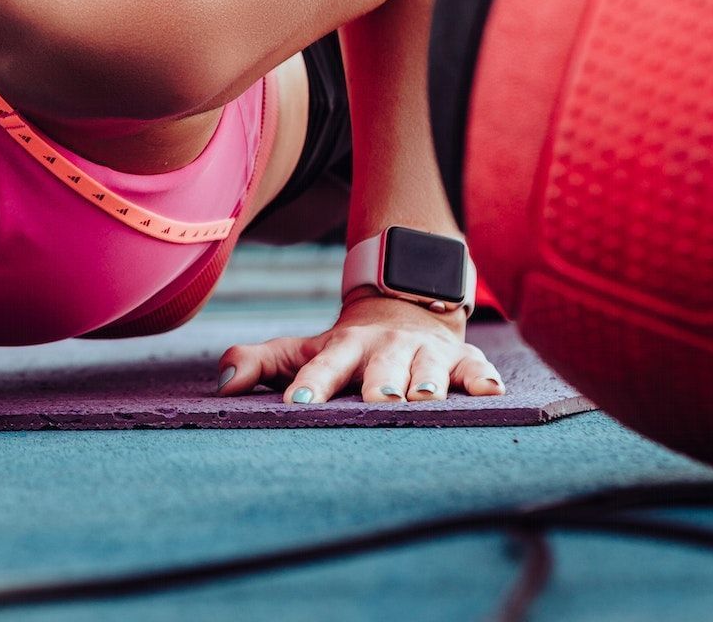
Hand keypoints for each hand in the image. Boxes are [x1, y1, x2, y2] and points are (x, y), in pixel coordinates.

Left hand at [212, 292, 503, 404]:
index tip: (299, 404)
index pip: (325, 365)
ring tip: (425, 398)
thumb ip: (259, 364)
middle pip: (382, 366)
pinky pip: (477, 368)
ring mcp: (426, 352)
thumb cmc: (344, 347)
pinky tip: (491, 392)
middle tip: (377, 401)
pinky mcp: (462, 359)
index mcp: (345, 347)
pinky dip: (483, 379)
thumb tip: (221, 385)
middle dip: (380, 382)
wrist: (402, 308)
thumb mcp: (302, 350)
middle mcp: (386, 348)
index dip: (312, 384)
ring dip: (428, 382)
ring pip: (429, 367)